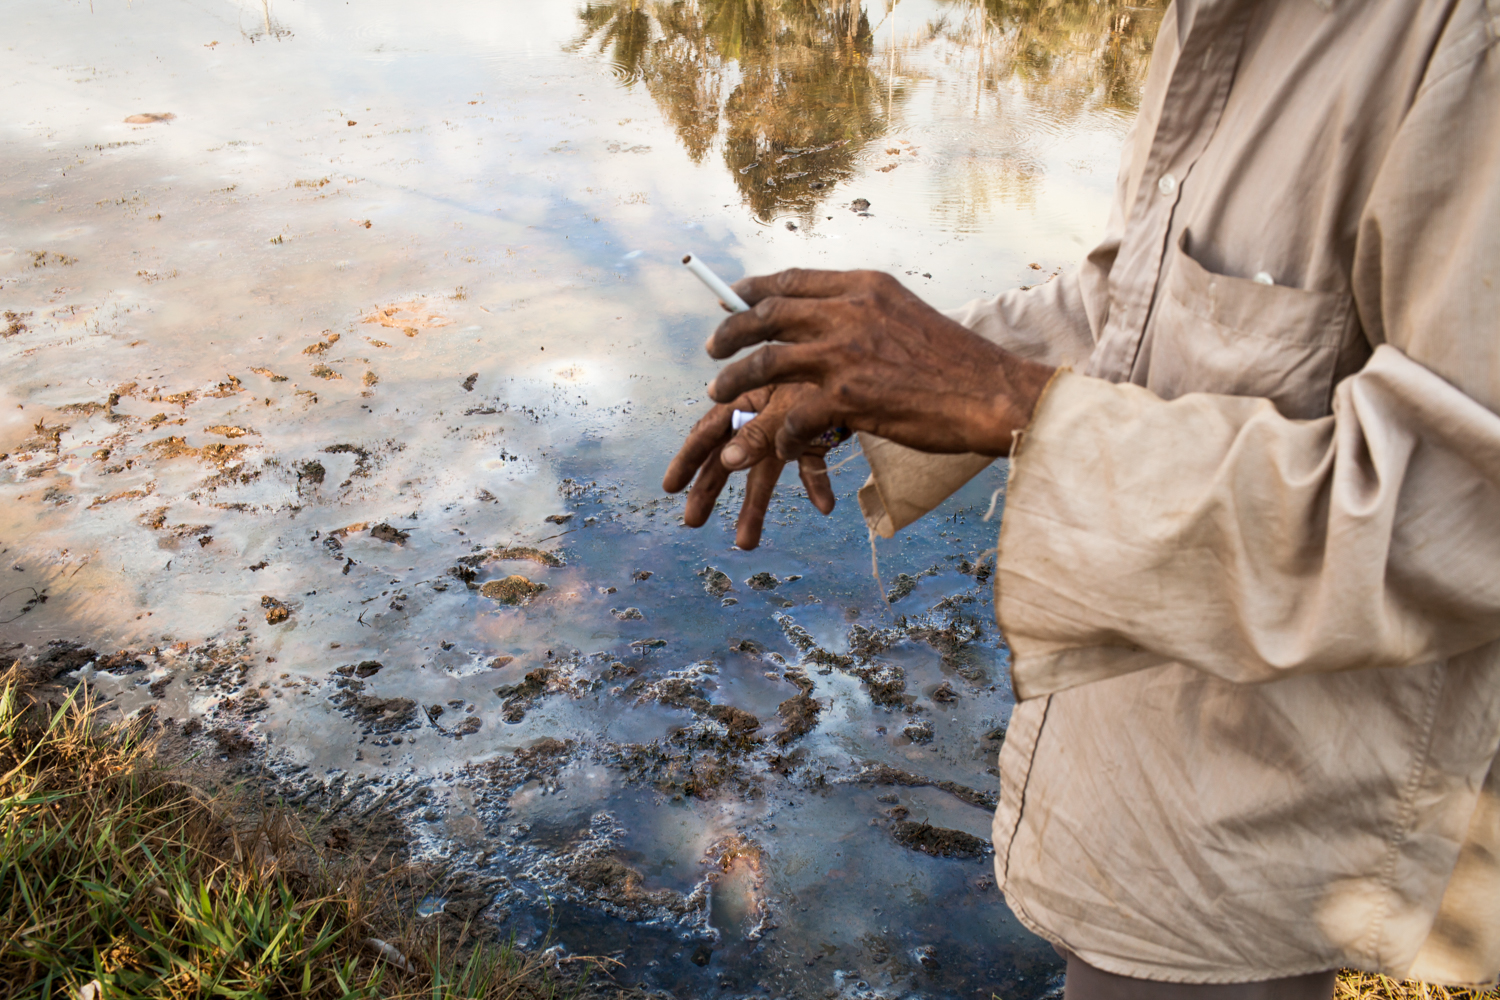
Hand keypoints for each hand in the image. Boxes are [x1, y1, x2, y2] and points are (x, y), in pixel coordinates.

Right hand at [662, 384, 836, 550]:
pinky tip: (825, 506)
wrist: (862, 360)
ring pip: (765, 472)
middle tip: (693, 522)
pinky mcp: (816, 437)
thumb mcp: (784, 403)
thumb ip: (757, 432)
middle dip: (710, 490)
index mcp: (745, 399)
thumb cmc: (818, 370)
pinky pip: (810, 466)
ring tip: (746, 543)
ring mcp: (787, 430)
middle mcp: (761, 417)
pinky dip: (816, 484)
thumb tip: (726, 462)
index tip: (671, 487)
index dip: (688, 459)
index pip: (708, 432)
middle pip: (729, 458)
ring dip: (756, 507)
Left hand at [705, 269, 1053, 459]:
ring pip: (766, 363)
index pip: (792, 279)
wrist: (992, 394)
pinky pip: (793, 418)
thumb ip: (864, 312)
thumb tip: (827, 319)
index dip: (752, 290)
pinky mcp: (848, 397)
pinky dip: (780, 436)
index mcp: (865, 286)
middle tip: (712, 349)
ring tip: (719, 396)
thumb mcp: (907, 315)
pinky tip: (782, 448)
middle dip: (730, 333)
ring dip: (735, 382)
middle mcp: (850, 311)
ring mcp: (846, 353)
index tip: (731, 298)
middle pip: (766, 315)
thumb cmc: (956, 364)